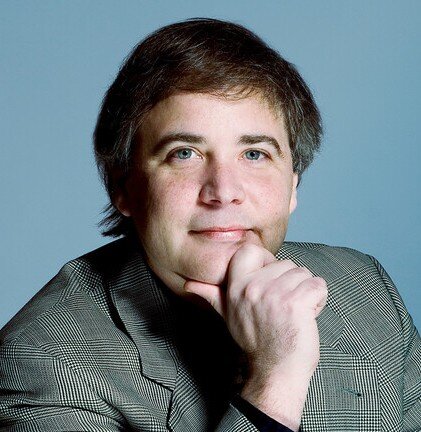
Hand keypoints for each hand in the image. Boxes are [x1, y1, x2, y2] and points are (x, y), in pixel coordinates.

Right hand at [185, 243, 326, 430]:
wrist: (274, 373)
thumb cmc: (256, 342)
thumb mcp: (228, 316)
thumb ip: (211, 295)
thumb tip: (189, 285)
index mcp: (235, 287)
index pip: (250, 251)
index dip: (266, 261)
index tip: (270, 281)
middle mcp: (252, 288)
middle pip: (285, 264)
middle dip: (290, 284)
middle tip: (282, 309)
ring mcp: (274, 295)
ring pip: (303, 274)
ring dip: (305, 293)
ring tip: (293, 314)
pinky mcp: (296, 303)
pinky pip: (318, 285)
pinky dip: (318, 300)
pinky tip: (307, 316)